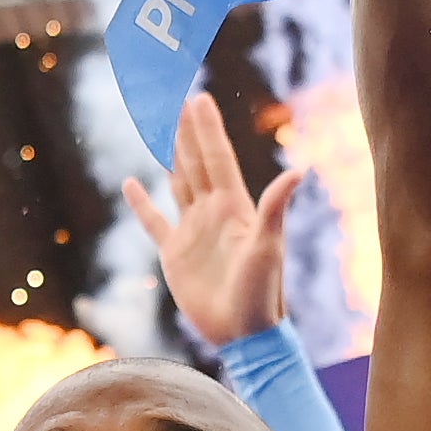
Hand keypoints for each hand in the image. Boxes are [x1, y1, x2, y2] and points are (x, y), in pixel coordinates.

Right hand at [121, 97, 307, 350]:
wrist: (244, 332)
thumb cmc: (262, 291)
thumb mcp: (269, 247)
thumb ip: (275, 207)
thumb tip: (299, 170)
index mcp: (234, 206)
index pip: (217, 158)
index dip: (207, 129)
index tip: (199, 99)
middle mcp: (212, 212)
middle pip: (196, 163)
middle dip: (187, 132)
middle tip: (178, 100)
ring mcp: (193, 231)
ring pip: (178, 183)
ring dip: (170, 156)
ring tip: (161, 129)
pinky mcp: (175, 254)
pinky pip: (154, 222)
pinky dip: (141, 203)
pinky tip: (131, 183)